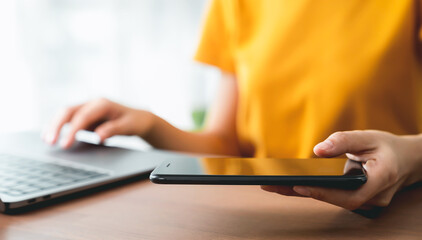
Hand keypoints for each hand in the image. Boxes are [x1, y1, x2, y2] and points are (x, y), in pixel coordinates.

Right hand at [42, 98, 154, 148]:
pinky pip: (68, 119)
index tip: (65, 145)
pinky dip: (59, 127)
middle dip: (57, 126)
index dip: (72, 131)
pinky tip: (51, 136)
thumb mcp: (128, 127)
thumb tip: (98, 137)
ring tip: (47, 140)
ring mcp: (87, 108)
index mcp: (103, 104)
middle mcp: (92, 103)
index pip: (83, 116)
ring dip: (54, 126)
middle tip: (50, 142)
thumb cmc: (134, 122)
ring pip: (66, 114)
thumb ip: (113, 130)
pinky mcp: (85, 115)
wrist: (139, 118)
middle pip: (69, 111)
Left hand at [262, 130, 421, 209]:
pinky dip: (311, 190)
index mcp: (381, 180)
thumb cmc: (389, 147)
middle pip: (333, 200)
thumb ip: (344, 141)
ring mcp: (365, 201)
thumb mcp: (369, 137)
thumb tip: (318, 150)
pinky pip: (332, 196)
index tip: (298, 186)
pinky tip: (290, 184)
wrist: (408, 160)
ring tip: (273, 184)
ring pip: (330, 200)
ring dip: (301, 192)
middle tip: (270, 185)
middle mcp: (373, 197)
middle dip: (300, 193)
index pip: (349, 196)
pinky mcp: (355, 197)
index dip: (323, 193)